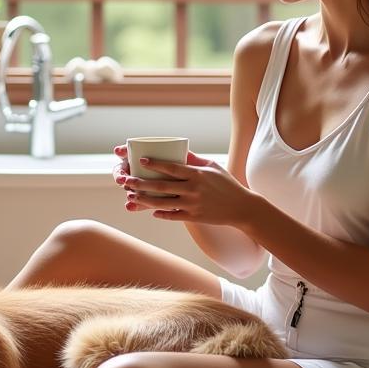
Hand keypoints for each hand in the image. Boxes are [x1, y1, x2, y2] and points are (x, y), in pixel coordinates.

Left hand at [112, 147, 254, 225]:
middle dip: (142, 184)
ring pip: (163, 203)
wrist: (241, 207)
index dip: (155, 164)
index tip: (141, 161)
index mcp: (196, 174)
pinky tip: (151, 210)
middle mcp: (193, 189)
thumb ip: (194, 160)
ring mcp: (193, 204)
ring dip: (145, 200)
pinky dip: (161, 213)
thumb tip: (179, 150)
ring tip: (132, 197)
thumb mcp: (212, 167)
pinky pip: (173, 215)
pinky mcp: (194, 217)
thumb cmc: (226, 184)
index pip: (171, 168)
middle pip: (162, 186)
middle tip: (127, 180)